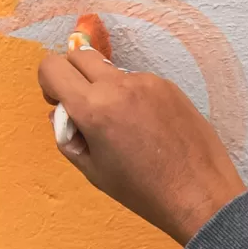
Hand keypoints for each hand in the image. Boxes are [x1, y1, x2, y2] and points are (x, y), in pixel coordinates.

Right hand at [37, 18, 246, 245]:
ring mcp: (147, 81)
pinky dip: (132, 96)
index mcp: (94, 108)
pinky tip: (148, 127)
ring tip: (124, 127)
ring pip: (111, 70)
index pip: (52, 67)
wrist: (199, 194)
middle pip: (79, 55)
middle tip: (83, 107)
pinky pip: (137, 81)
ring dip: (105, 88)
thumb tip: (59, 113)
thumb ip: (67, 137)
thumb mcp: (93, 170)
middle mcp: (119, 85)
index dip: (48, 83)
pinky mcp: (169, 85)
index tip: (59, 103)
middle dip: (73, 76)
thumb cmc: (142, 191)